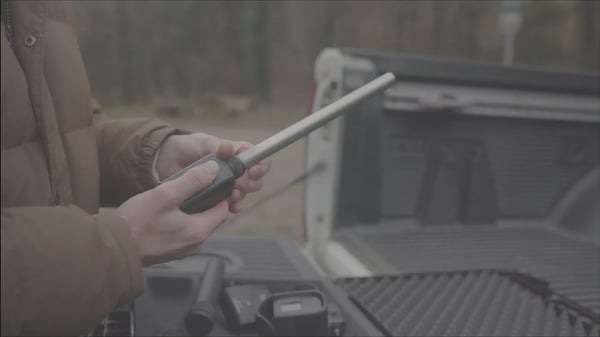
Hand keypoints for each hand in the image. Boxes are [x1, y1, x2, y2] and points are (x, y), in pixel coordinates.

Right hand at [117, 161, 227, 265]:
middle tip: (190, 186)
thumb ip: (192, 181)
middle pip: (212, 217)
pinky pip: (185, 232)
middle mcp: (195, 244)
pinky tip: (166, 212)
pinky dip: (182, 221)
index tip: (210, 181)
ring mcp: (183, 250)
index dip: (220, 193)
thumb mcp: (165, 194)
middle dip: (206, 201)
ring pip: (198, 225)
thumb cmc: (135, 223)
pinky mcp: (172, 252)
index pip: (223, 209)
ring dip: (193, 210)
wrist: (113, 247)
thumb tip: (213, 169)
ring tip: (176, 197)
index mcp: (199, 231)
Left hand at [155, 133, 270, 212]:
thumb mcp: (202, 142)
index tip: (253, 171)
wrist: (167, 161)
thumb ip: (216, 146)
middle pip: (255, 179)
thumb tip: (228, 148)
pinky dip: (234, 206)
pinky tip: (231, 207)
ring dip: (241, 195)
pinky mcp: (217, 196)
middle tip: (238, 183)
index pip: (258, 158)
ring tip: (232, 195)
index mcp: (236, 152)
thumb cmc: (187, 146)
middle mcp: (235, 169)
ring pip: (244, 192)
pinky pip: (231, 204)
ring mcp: (226, 183)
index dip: (260, 166)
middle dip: (250, 183)